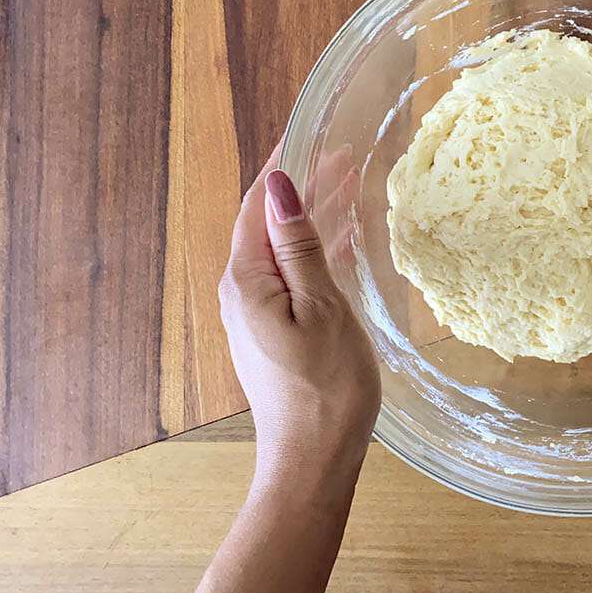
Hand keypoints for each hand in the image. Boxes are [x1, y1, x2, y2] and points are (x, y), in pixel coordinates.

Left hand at [218, 145, 380, 487]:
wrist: (314, 459)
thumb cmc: (326, 386)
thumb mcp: (322, 308)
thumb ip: (301, 247)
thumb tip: (280, 187)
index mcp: (247, 280)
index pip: (258, 205)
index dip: (284, 166)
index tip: (313, 133)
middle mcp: (242, 292)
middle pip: (270, 224)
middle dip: (304, 187)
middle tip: (345, 156)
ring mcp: (256, 314)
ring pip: (283, 249)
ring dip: (312, 217)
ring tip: (349, 186)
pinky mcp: (274, 332)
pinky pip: (292, 275)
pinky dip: (316, 251)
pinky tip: (341, 243)